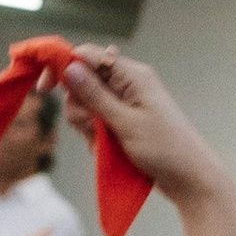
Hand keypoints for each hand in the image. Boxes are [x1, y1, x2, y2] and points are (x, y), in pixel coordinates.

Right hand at [60, 48, 226, 208]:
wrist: (191, 179)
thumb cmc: (165, 150)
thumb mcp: (125, 123)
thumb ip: (95, 96)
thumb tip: (69, 67)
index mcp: (132, 75)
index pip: (87, 56)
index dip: (62, 67)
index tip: (44, 89)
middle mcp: (128, 84)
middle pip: (82, 82)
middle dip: (78, 107)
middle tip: (91, 128)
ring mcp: (126, 104)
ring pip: (87, 105)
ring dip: (87, 125)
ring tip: (103, 144)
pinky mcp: (125, 122)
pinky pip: (97, 122)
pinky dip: (96, 136)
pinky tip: (107, 151)